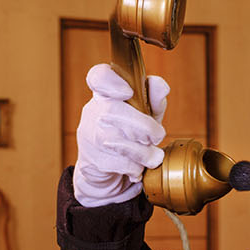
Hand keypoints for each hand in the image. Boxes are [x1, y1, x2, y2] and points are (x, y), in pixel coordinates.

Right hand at [73, 63, 169, 206]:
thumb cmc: (131, 135)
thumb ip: (154, 99)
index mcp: (106, 94)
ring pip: (114, 140)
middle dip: (141, 125)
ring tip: (154, 157)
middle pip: (112, 111)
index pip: (98, 77)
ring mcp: (88, 136)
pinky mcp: (89, 160)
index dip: (110, 82)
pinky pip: (115, 162)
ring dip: (141, 151)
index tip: (128, 92)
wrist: (110, 171)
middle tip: (157, 136)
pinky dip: (133, 167)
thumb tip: (161, 87)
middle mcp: (93, 111)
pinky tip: (137, 168)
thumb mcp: (146, 115)